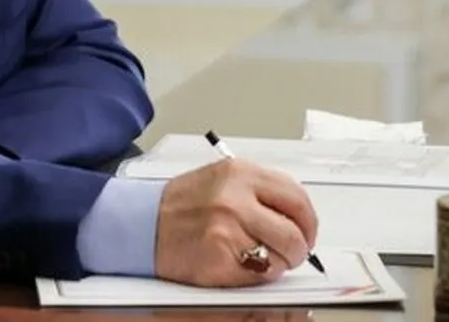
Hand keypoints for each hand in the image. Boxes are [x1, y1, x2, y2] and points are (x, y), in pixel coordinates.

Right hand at [153, 158, 317, 286]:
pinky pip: (258, 276)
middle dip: (298, 249)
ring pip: (280, 257)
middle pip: (295, 233)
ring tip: (257, 257)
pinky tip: (238, 264)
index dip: (308, 221)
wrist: (140, 223)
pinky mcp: (219, 258)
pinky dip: (255, 276)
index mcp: (239, 173)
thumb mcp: (221, 179)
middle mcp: (235, 198)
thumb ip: (259, 191)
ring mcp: (227, 229)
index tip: (306, 232)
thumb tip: (296, 216)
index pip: (296, 198)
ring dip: (276, 264)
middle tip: (290, 252)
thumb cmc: (179, 204)